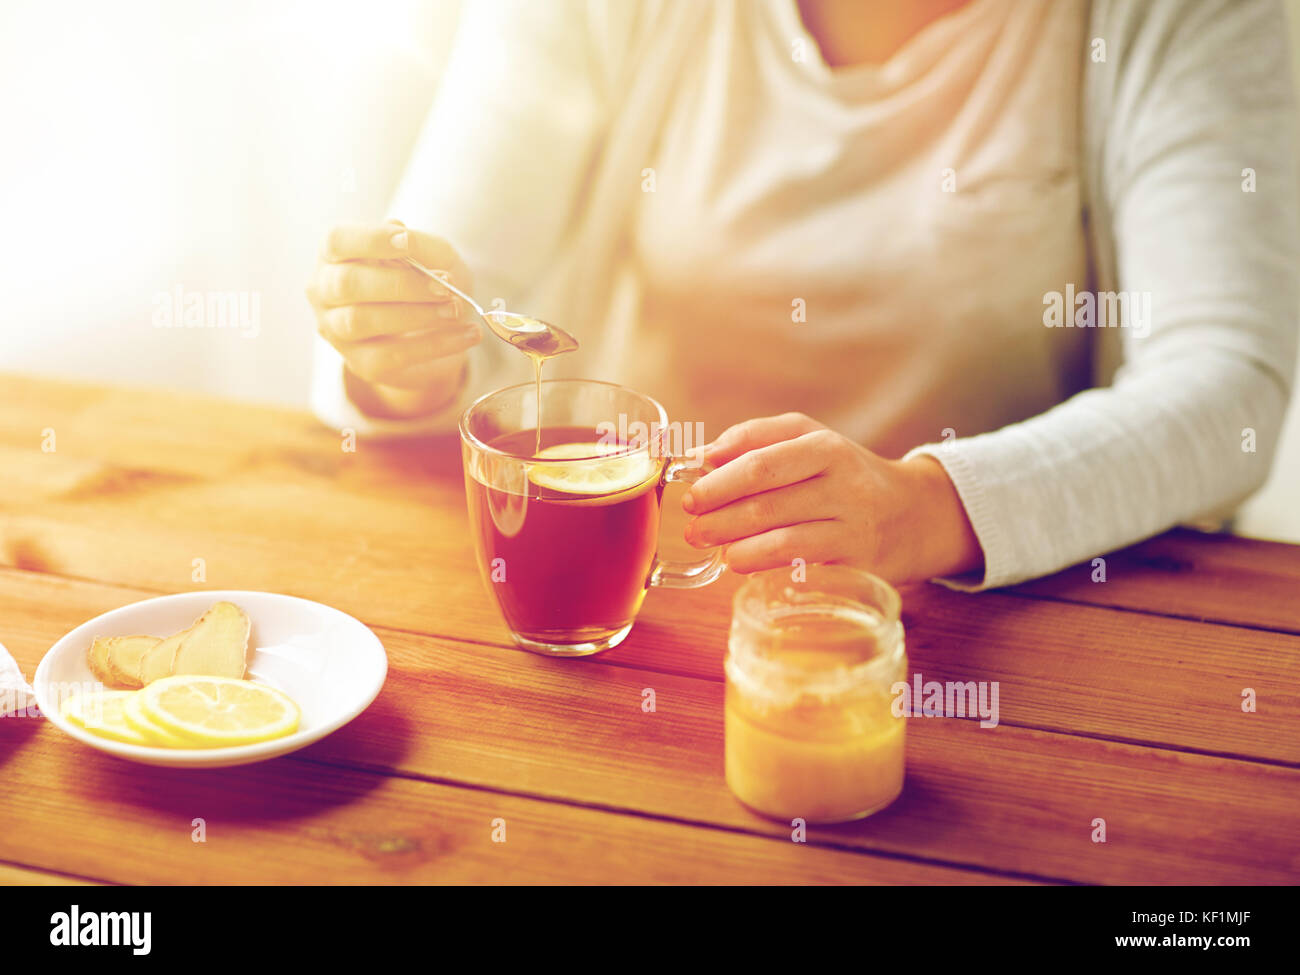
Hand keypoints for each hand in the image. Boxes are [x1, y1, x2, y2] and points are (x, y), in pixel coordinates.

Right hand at [306, 219, 480, 417]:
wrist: (438, 327)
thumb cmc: (426, 280)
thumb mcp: (433, 254)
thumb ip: (420, 245)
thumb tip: (405, 240)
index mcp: (335, 255)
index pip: (337, 240)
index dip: (370, 239)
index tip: (406, 241)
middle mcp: (325, 292)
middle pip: (347, 283)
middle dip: (400, 284)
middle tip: (444, 286)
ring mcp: (337, 331)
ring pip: (362, 321)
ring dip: (416, 314)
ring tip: (455, 309)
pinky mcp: (361, 363)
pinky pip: (393, 355)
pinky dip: (436, 344)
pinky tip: (467, 334)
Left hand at [680, 413, 982, 583]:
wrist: (912, 514)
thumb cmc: (845, 473)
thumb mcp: (809, 439)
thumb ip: (755, 439)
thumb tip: (703, 455)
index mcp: (826, 447)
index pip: (763, 463)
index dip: (721, 482)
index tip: (693, 494)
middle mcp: (843, 486)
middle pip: (767, 504)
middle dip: (720, 518)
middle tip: (692, 527)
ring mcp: (852, 529)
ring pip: (783, 540)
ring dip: (736, 547)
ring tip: (711, 547)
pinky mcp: (857, 565)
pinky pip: (802, 567)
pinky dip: (763, 566)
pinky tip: (739, 563)